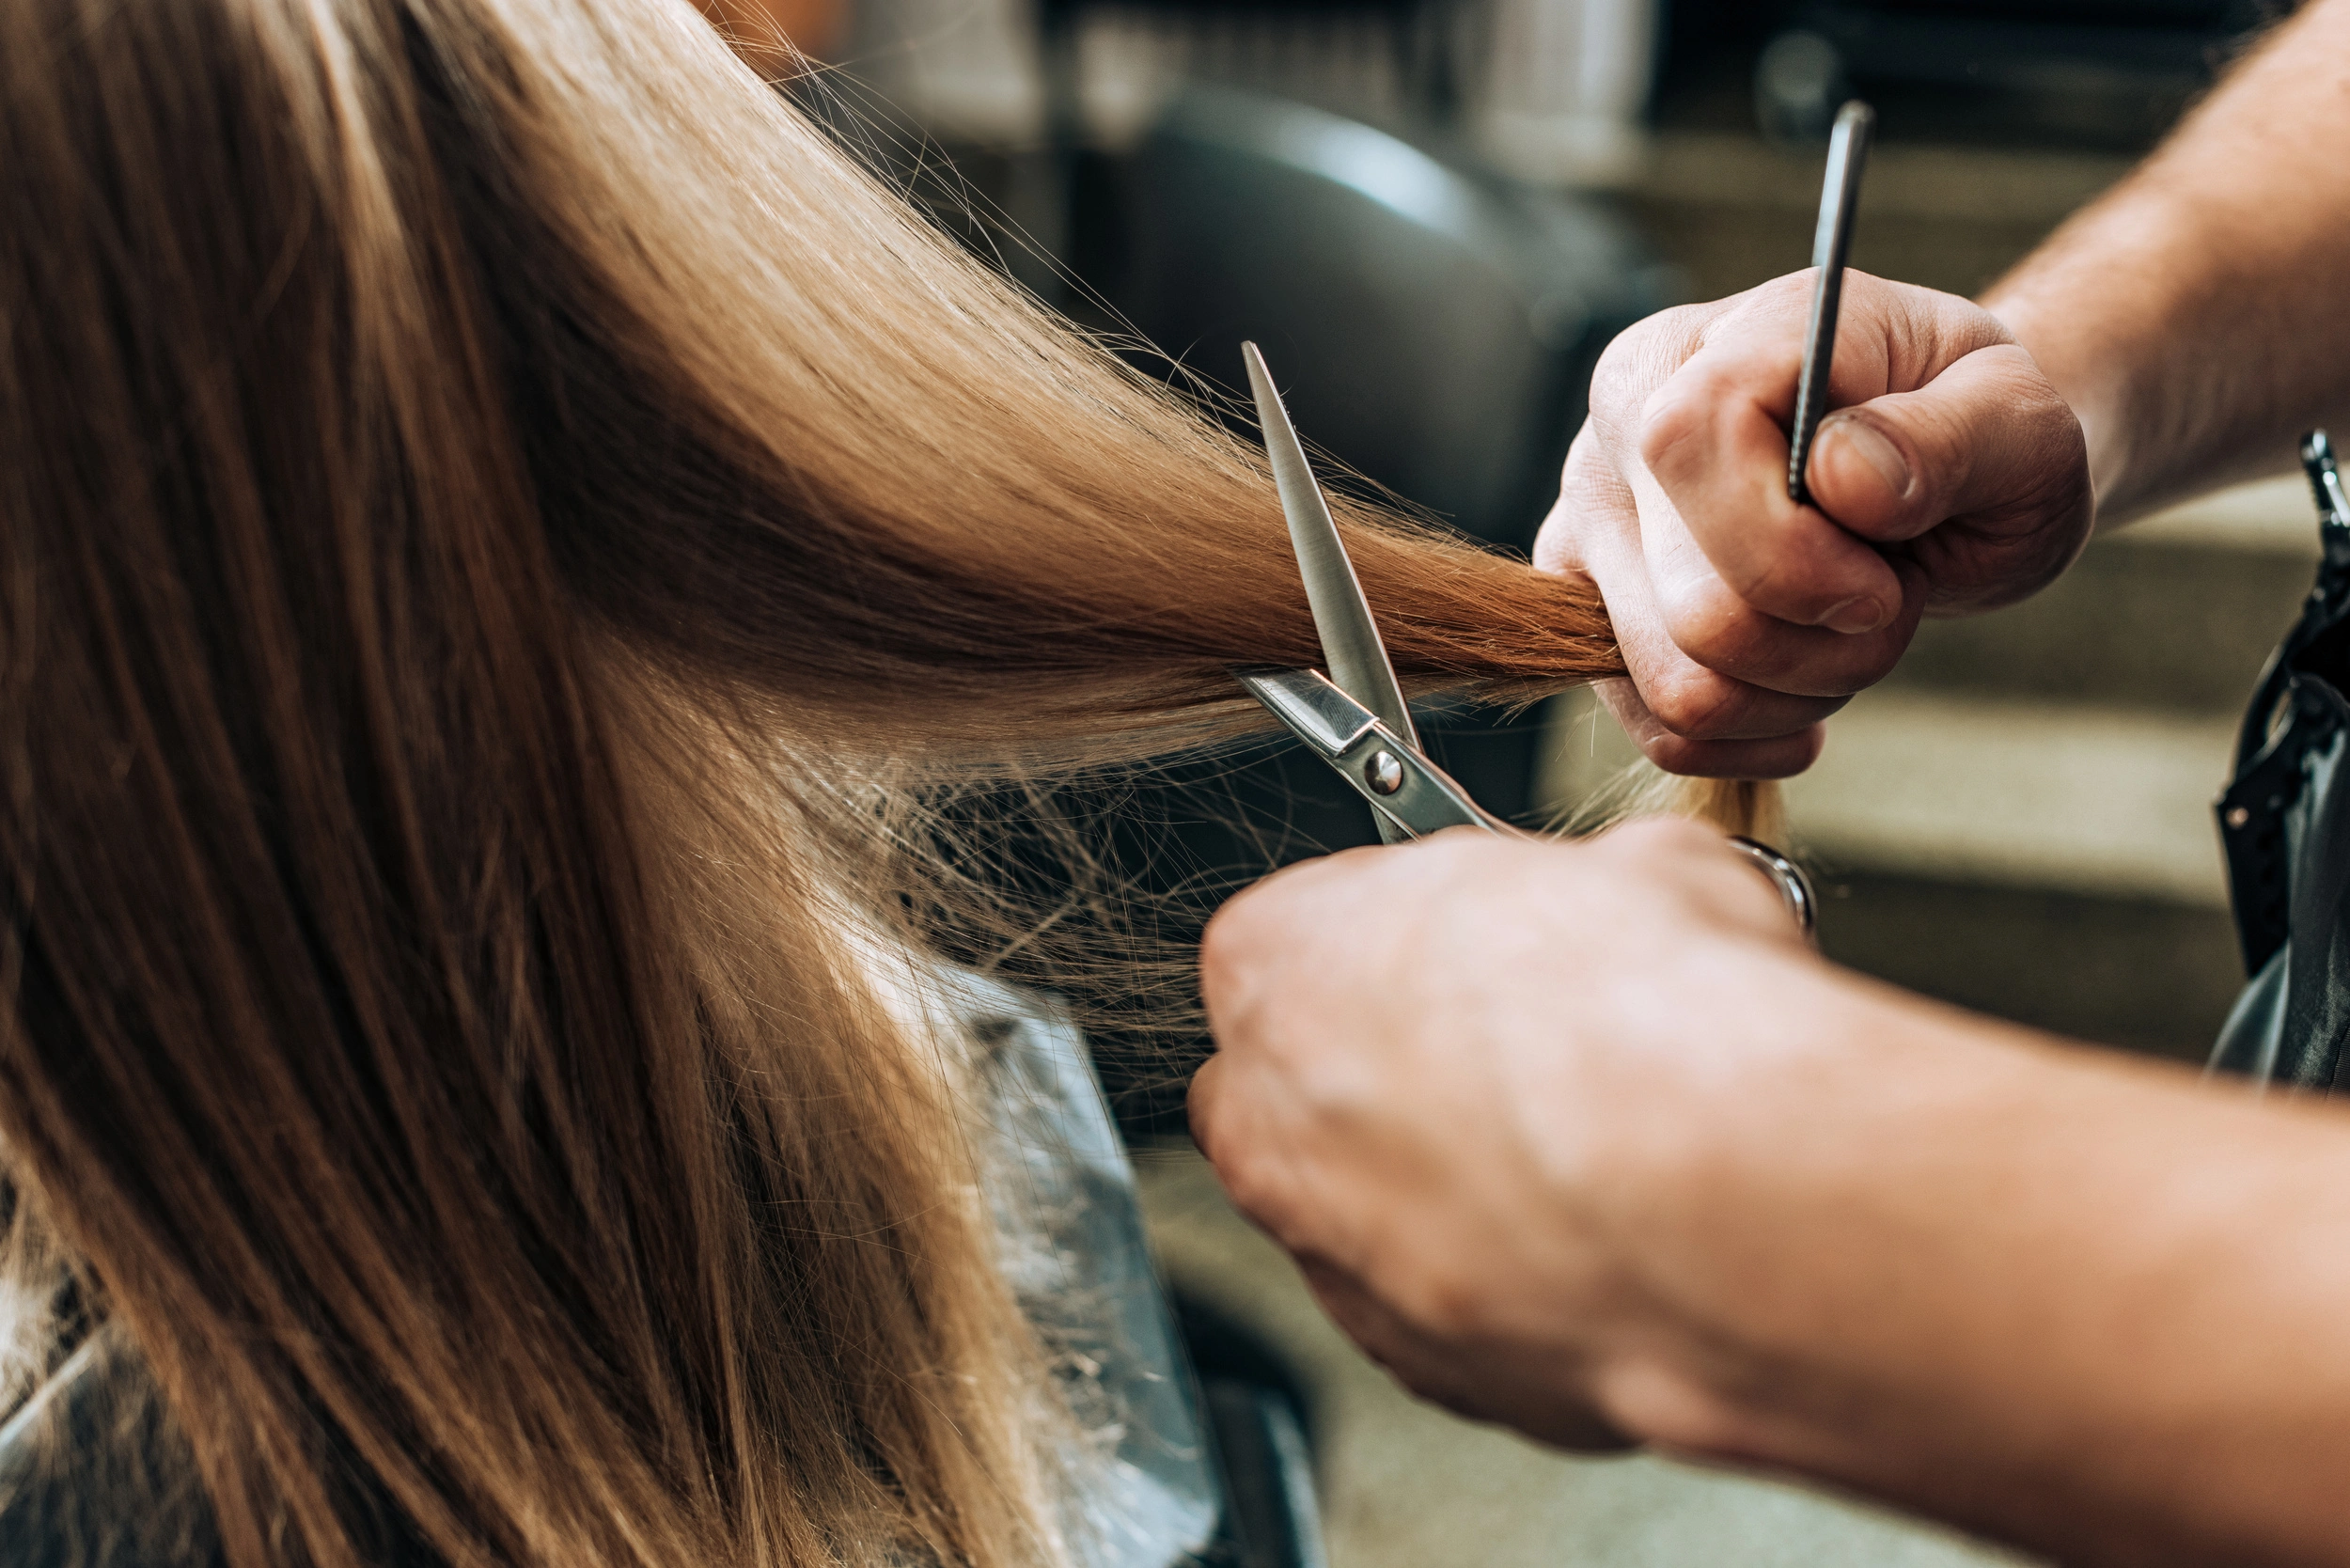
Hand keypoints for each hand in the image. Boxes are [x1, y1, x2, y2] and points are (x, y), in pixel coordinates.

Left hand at [1188, 820, 1849, 1451]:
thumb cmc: (1648, 1027)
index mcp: (1280, 956)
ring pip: (1365, 1206)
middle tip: (1526, 1051)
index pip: (1309, 928)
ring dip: (1448, 1182)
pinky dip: (1504, 1280)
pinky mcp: (1415, 1361)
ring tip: (1585, 1160)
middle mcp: (1267, 1114)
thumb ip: (1582, 888)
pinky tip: (1601, 1246)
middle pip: (1304, 1076)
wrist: (1717, 1209)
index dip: (1416, 935)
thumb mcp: (1643, 864)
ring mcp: (1329, 1252)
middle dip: (1398, 1062)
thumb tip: (1633, 893)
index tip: (1493, 941)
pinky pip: (1440, 1308)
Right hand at [1537, 271, 2091, 776]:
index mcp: (1709, 349)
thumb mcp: (2021, 421)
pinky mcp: (1588, 615)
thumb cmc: (1974, 434)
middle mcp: (1619, 430)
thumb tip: (1842, 477)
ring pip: (1676, 686)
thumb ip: (1951, 437)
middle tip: (1890, 600)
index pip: (1685, 446)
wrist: (1937, 473)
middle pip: (1693, 611)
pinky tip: (1807, 694)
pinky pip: (1659, 731)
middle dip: (1827, 647)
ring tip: (1849, 634)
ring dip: (1799, 693)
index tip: (1885, 579)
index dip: (1790, 550)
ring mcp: (1589, 525)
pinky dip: (1755, 735)